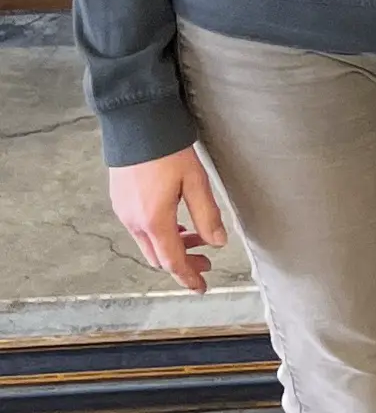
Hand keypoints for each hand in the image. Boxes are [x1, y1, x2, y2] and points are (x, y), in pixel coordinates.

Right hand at [109, 146, 227, 292]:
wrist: (136, 126)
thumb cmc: (168, 150)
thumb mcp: (196, 181)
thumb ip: (207, 214)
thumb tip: (218, 242)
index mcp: (154, 220)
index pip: (172, 261)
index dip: (188, 277)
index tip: (201, 286)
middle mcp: (134, 221)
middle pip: (158, 256)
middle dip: (182, 263)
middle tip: (206, 261)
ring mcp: (124, 212)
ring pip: (148, 243)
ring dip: (173, 246)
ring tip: (197, 237)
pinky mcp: (120, 201)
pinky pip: (140, 228)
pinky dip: (160, 233)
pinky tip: (176, 222)